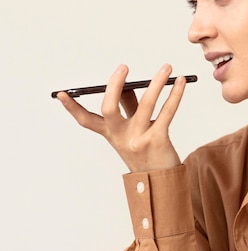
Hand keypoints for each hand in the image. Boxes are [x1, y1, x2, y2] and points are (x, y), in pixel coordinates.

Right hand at [55, 64, 185, 171]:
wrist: (162, 183)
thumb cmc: (148, 154)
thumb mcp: (132, 134)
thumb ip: (129, 111)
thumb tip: (129, 86)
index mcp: (112, 135)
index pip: (87, 121)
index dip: (73, 108)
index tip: (62, 94)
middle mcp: (122, 138)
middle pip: (109, 109)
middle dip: (114, 85)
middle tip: (123, 67)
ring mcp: (139, 139)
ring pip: (146, 104)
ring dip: (157, 82)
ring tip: (166, 67)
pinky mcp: (158, 140)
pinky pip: (167, 111)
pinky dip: (176, 94)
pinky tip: (182, 81)